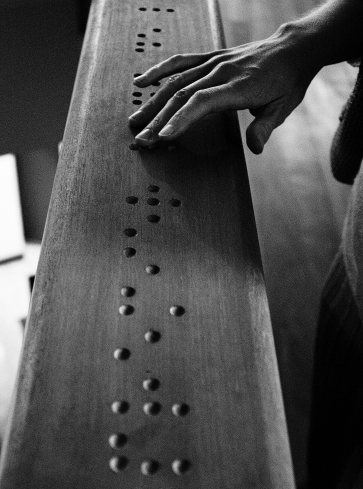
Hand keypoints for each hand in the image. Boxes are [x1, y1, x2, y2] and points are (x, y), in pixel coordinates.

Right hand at [129, 25, 319, 153]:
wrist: (292, 49)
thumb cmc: (287, 82)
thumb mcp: (282, 108)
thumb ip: (265, 127)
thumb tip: (255, 149)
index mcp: (238, 86)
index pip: (202, 102)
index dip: (181, 119)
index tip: (163, 137)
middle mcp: (221, 72)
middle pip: (182, 95)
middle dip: (159, 119)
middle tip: (141, 140)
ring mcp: (213, 62)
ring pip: (175, 81)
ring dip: (152, 102)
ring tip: (134, 121)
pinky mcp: (210, 57)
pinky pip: (180, 62)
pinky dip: (159, 71)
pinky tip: (140, 82)